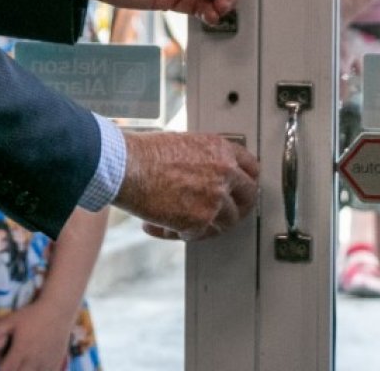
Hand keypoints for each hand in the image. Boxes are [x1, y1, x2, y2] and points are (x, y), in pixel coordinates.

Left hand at [0, 301, 77, 370]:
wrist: (58, 310)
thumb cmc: (33, 314)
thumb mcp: (12, 318)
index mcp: (21, 351)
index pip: (5, 370)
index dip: (1, 367)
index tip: (3, 361)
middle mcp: (33, 360)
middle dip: (13, 370)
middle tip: (13, 362)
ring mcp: (46, 363)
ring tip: (24, 362)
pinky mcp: (56, 363)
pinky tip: (36, 364)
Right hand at [116, 131, 258, 240]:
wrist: (127, 166)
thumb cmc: (146, 153)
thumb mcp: (186, 144)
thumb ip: (206, 160)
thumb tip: (210, 175)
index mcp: (222, 150)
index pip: (252, 168)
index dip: (247, 181)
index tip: (242, 189)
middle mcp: (225, 173)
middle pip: (249, 196)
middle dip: (238, 207)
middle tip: (223, 213)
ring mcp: (215, 199)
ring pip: (227, 221)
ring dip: (207, 225)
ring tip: (182, 222)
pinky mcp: (200, 221)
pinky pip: (199, 235)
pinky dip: (180, 234)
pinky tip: (162, 227)